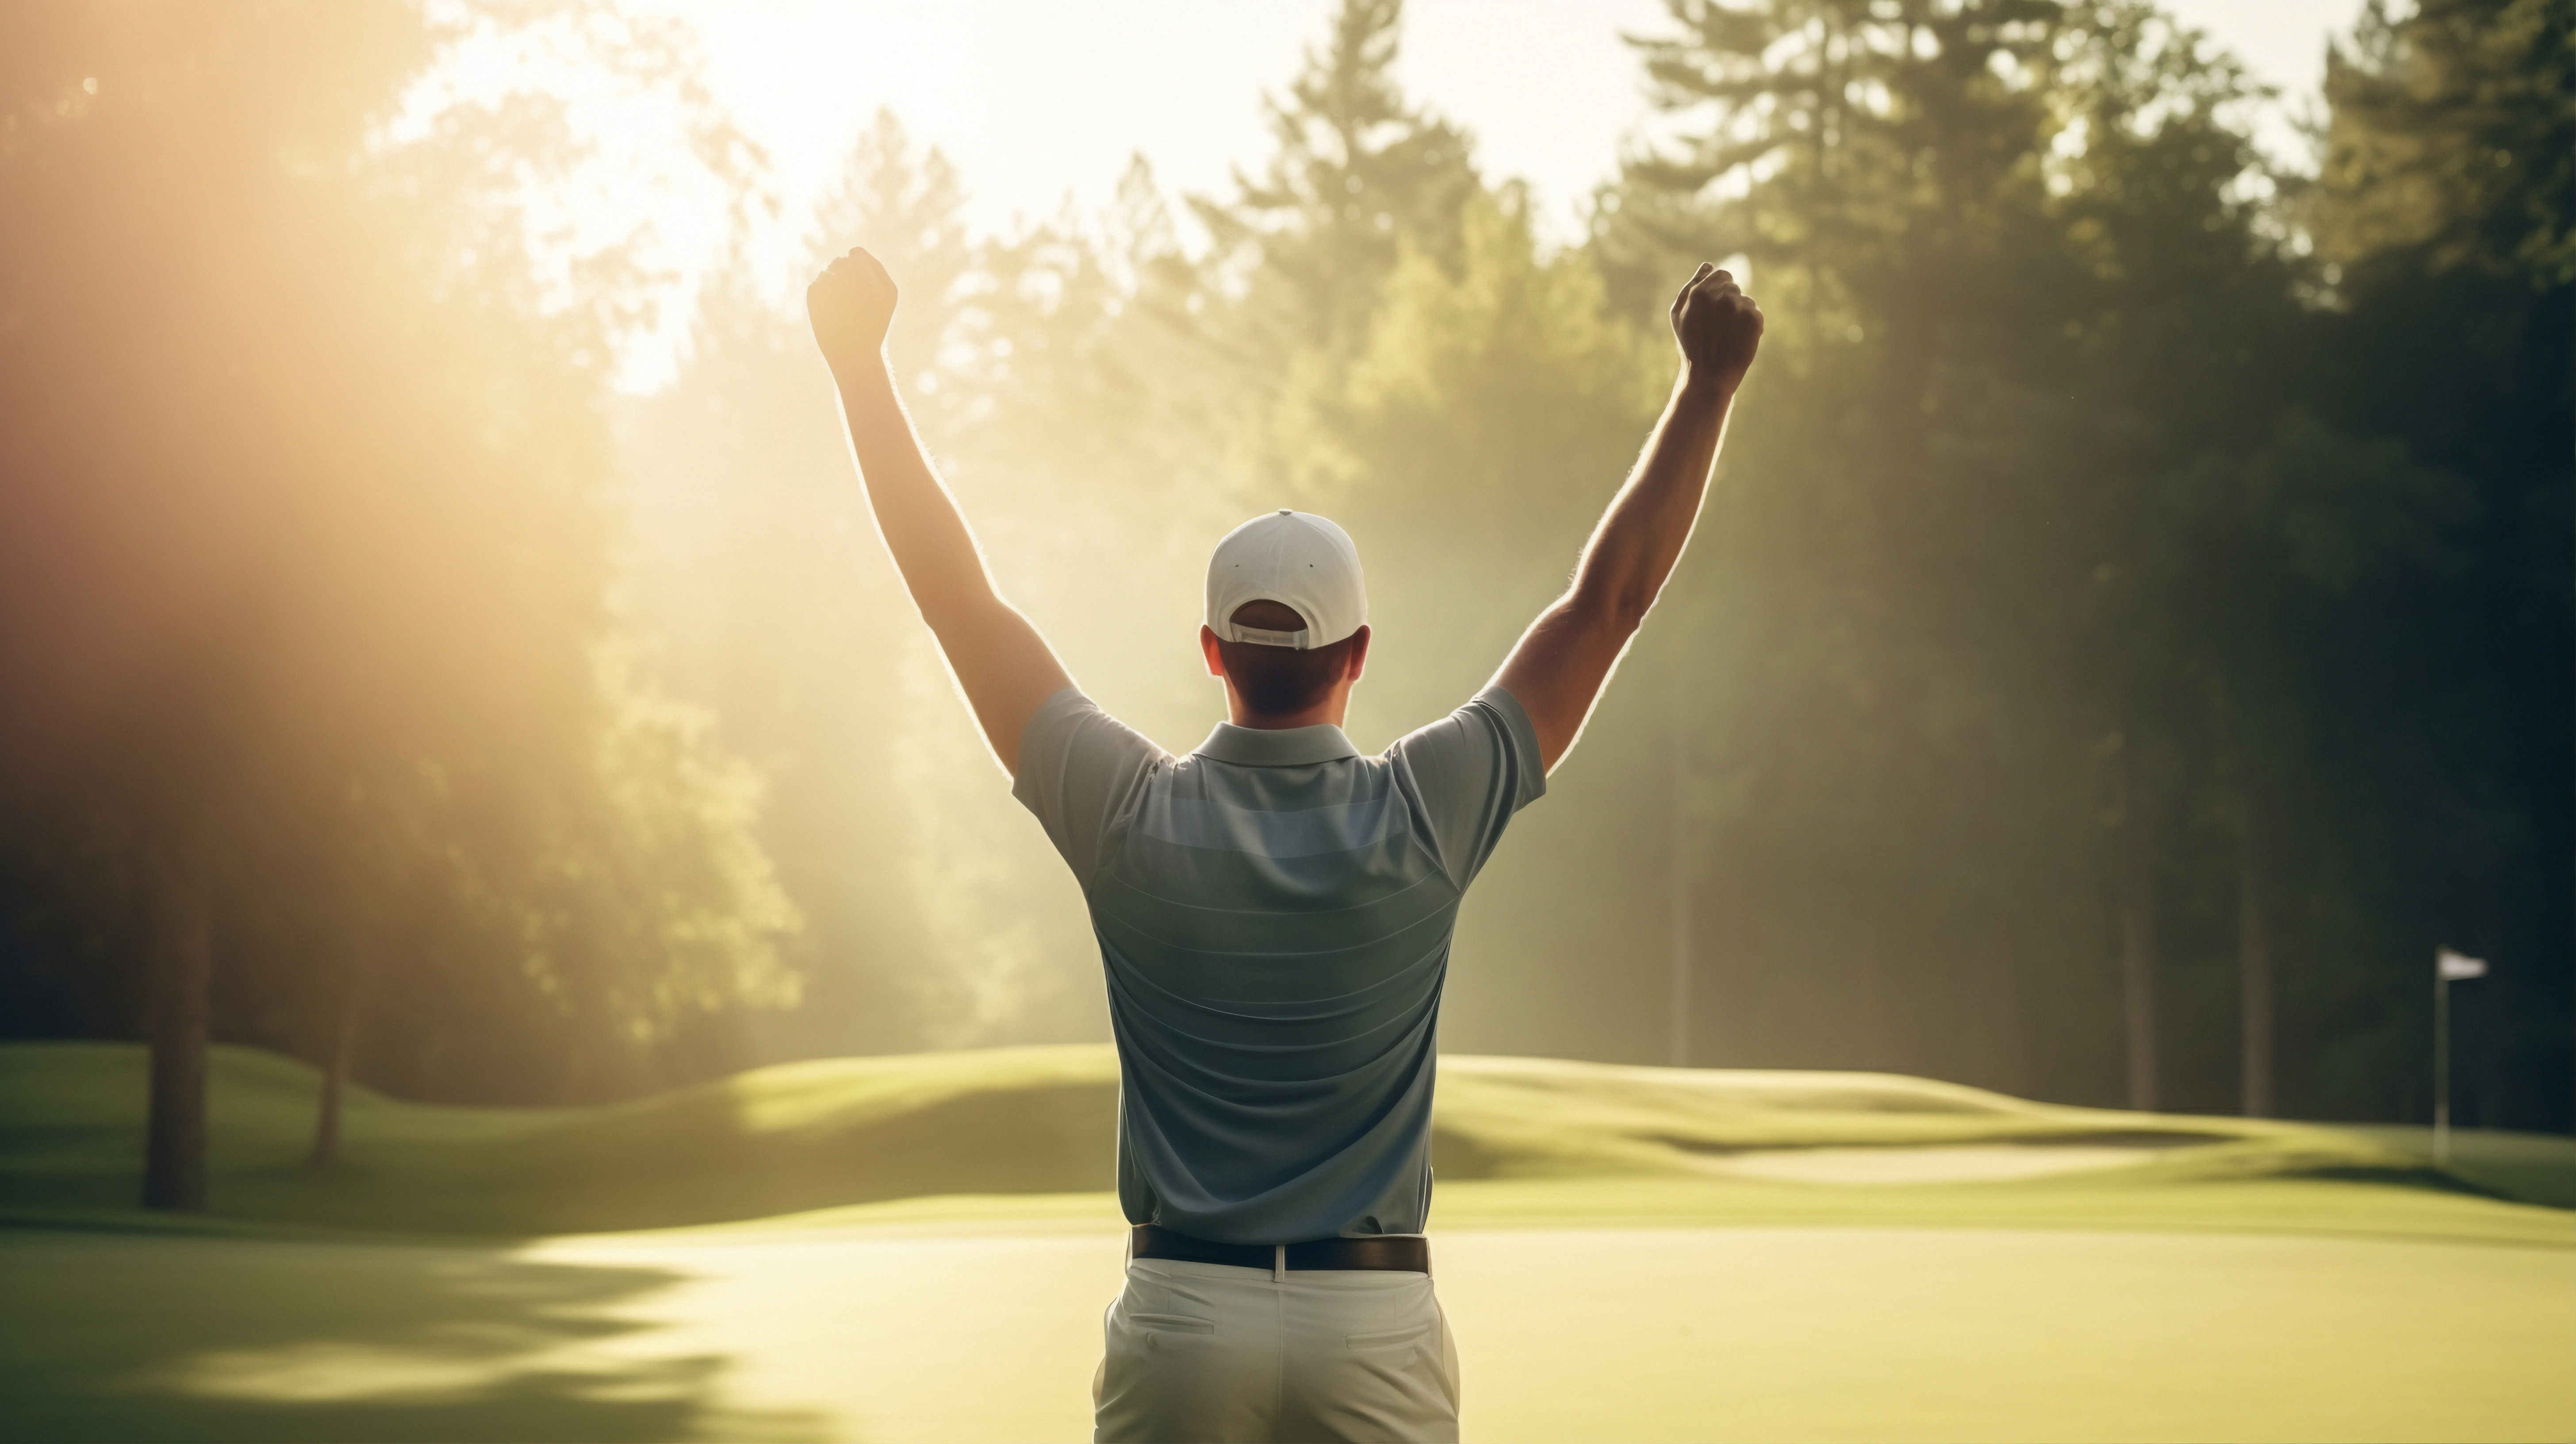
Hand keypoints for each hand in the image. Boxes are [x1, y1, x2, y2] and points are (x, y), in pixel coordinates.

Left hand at [807, 244, 897, 376]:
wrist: (853, 351)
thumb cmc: (875, 323)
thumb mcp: (888, 293)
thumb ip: (875, 267)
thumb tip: (854, 251)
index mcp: (862, 266)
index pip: (856, 254)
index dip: (862, 271)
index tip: (864, 289)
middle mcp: (841, 269)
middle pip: (840, 263)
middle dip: (846, 278)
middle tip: (854, 303)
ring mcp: (824, 281)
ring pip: (828, 275)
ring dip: (835, 288)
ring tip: (844, 311)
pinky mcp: (811, 292)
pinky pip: (817, 287)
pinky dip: (823, 298)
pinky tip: (832, 313)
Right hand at [1670, 262, 1763, 393]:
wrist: (1708, 377)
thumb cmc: (1690, 345)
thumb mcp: (1678, 314)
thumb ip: (1691, 285)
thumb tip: (1709, 265)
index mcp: (1699, 291)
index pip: (1721, 274)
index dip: (1718, 290)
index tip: (1714, 310)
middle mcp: (1720, 295)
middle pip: (1734, 286)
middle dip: (1728, 302)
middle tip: (1718, 327)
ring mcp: (1738, 306)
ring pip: (1745, 300)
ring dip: (1739, 314)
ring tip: (1727, 335)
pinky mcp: (1754, 318)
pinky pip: (1755, 312)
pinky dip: (1750, 325)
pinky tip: (1738, 339)